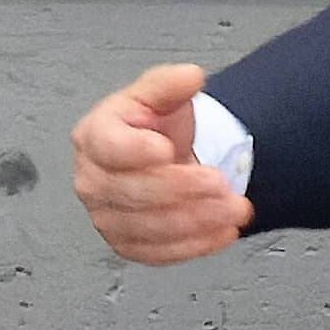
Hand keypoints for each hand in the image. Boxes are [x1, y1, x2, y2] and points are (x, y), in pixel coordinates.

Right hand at [70, 64, 251, 264]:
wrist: (165, 156)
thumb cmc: (155, 126)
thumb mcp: (161, 95)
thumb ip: (170, 83)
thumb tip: (189, 76)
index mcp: (95, 137)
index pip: (109, 147)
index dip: (136, 150)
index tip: (166, 149)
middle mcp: (93, 179)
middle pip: (132, 191)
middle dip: (184, 190)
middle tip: (223, 184)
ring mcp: (107, 215)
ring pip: (148, 227)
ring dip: (198, 220)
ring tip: (235, 208)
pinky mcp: (128, 242)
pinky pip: (158, 253)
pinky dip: (195, 246)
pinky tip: (222, 232)